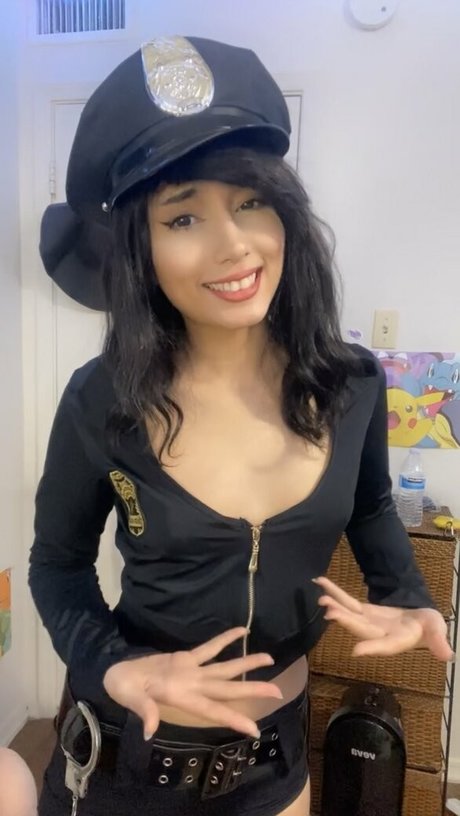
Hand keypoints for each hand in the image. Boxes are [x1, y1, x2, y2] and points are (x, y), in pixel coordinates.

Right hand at [103, 627, 281, 739]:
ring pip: (224, 668)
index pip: (212, 710)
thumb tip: (150, 730)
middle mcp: (192, 686)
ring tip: (269, 659)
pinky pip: (209, 648)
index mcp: (181, 697)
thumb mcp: (130, 698)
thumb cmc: (122, 688)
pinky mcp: (185, 659)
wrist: (116, 673)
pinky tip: (241, 632)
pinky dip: (225, 640)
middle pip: (227, 689)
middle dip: (251, 690)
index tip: (255, 729)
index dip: (234, 719)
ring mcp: (191, 672)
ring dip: (246, 664)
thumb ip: (144, 712)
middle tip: (277, 692)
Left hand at [314, 576, 452, 660]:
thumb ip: (438, 641)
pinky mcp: (364, 611)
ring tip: (322, 599)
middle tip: (330, 612)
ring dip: (337, 606)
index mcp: (397, 641)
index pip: (384, 646)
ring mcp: (369, 622)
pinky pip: (347, 601)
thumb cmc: (430, 627)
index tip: (356, 651)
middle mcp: (378, 634)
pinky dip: (335, 592)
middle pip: (361, 628)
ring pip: (350, 614)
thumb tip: (448, 655)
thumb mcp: (437, 630)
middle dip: (346, 621)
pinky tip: (320, 582)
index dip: (372, 648)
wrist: (420, 620)